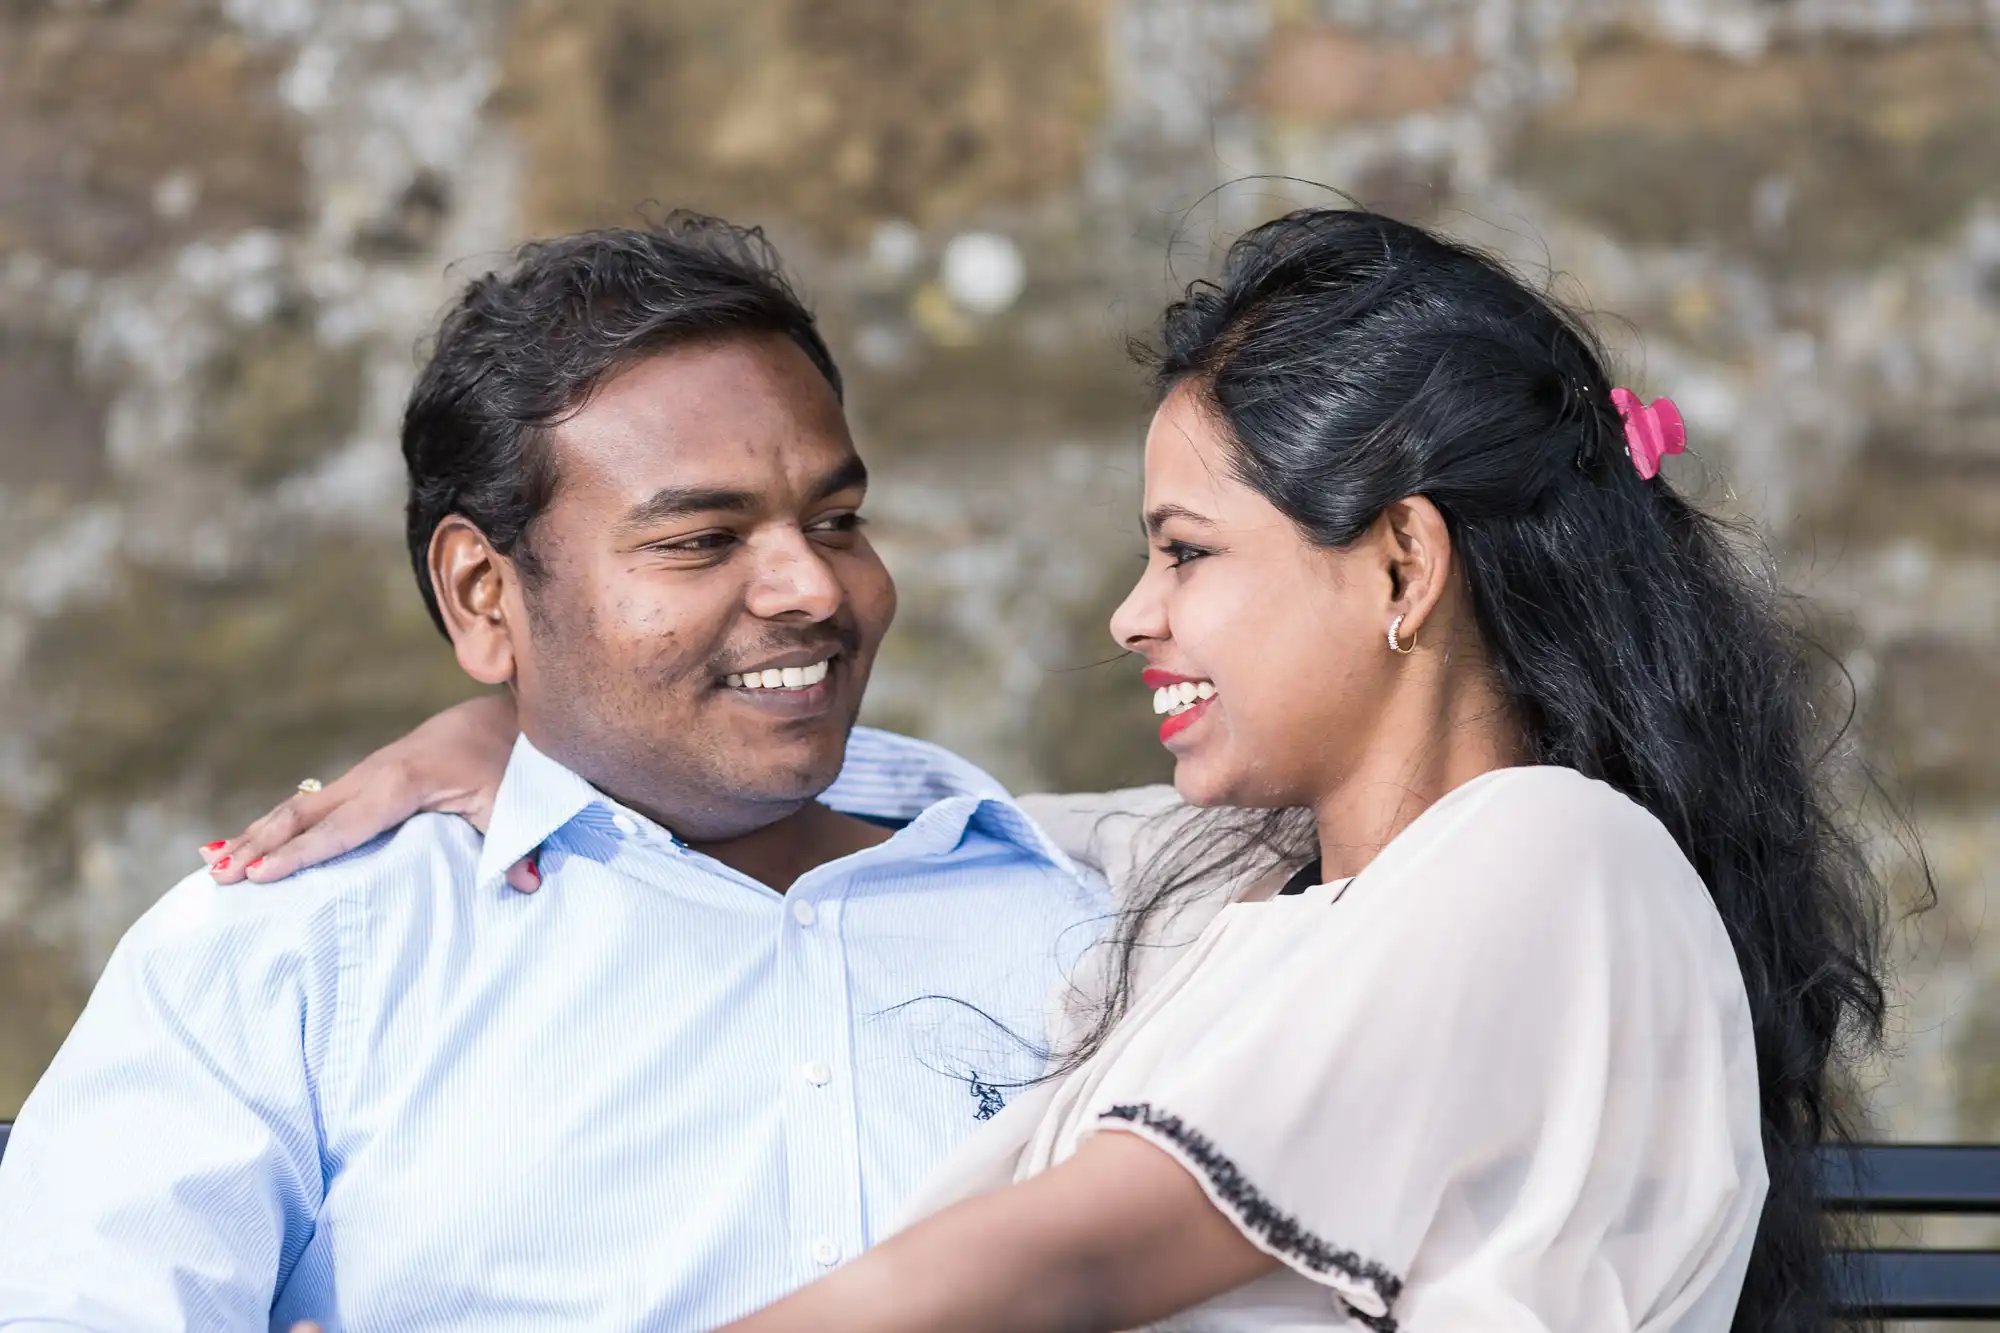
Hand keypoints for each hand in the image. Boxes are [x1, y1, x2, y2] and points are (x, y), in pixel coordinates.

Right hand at [200, 694, 535, 889]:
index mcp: (404, 783)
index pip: (342, 828)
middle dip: (260, 845)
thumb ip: (515, 845)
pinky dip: (279, 823)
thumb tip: (526, 885)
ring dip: (259, 834)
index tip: (260, 876)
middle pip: (304, 814)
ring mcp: (367, 773)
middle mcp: (374, 774)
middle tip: (220, 877)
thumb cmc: (511, 762)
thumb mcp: (516, 802)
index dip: (300, 855)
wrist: (507, 715)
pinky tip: (250, 841)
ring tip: (216, 865)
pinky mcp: (368, 777)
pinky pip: (315, 804)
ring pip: (301, 806)